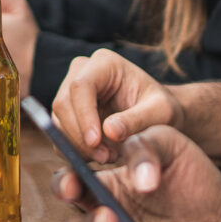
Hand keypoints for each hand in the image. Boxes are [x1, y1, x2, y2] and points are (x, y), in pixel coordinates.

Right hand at [50, 48, 176, 164]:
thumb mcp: (160, 113)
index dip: (84, 115)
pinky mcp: (67, 113)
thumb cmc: (162, 109)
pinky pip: (59, 134)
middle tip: (105, 158)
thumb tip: (109, 131)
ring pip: (58, 121)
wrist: (157, 117)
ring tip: (110, 157)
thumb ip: (137, 120)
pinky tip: (101, 156)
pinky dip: (75, 150)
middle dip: (80, 136)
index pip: (81, 86)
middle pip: (64, 104)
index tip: (96, 142)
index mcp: (105, 63)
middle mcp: (82, 72)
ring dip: (79, 146)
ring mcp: (70, 92)